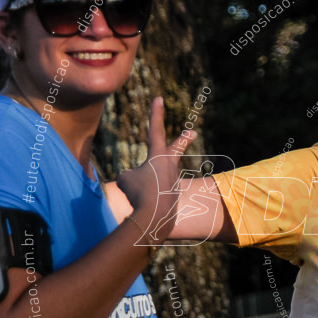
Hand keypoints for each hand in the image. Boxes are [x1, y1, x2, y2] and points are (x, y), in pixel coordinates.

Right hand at [116, 97, 196, 242]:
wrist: (154, 218)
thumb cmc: (138, 193)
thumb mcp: (125, 179)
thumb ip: (131, 176)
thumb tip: (140, 182)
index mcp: (159, 156)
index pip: (155, 130)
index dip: (156, 113)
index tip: (159, 98)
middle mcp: (170, 167)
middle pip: (176, 149)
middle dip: (183, 140)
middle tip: (193, 132)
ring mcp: (173, 182)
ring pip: (148, 183)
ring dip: (142, 190)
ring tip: (144, 197)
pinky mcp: (173, 198)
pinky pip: (150, 198)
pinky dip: (144, 203)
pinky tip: (147, 209)